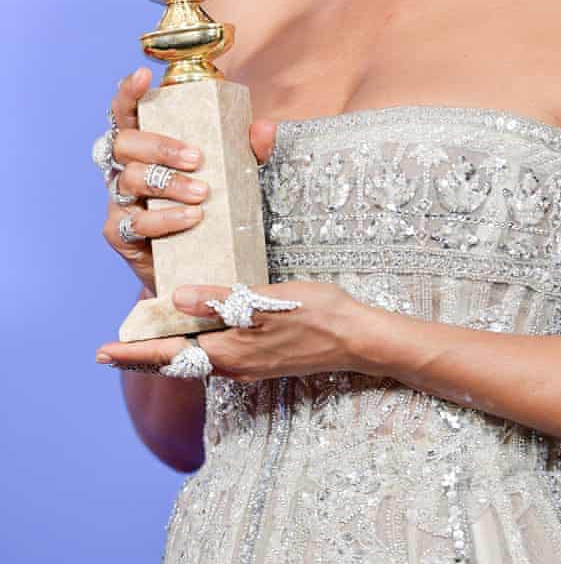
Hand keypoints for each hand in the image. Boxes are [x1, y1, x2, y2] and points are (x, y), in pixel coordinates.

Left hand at [95, 280, 374, 382]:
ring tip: (145, 341)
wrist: (357, 339)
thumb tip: (177, 298)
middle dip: (143, 355)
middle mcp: (233, 364)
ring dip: (168, 351)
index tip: (103, 352)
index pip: (169, 354)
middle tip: (111, 351)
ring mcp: (249, 364)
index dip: (135, 351)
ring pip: (196, 359)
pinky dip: (194, 346)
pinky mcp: (263, 357)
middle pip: (177, 361)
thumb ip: (221, 300)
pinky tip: (197, 334)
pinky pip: (215, 355)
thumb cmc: (316, 316)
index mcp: (229, 352)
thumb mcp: (267, 302)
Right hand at [100, 68, 277, 295]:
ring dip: (168, 184)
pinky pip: (134, 222)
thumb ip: (251, 150)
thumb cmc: (212, 205)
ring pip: (130, 180)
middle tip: (197, 158)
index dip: (129, 92)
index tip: (142, 75)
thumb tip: (264, 127)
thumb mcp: (237, 174)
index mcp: (146, 146)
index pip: (127, 112)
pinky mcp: (120, 233)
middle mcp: (125, 168)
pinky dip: (164, 219)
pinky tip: (190, 219)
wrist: (200, 262)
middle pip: (124, 143)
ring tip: (202, 194)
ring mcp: (119, 201)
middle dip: (159, 146)